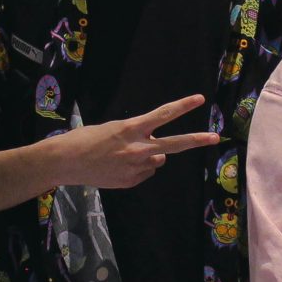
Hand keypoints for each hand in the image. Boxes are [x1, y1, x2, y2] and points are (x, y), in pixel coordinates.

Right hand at [44, 94, 222, 189]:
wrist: (66, 162)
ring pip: (157, 160)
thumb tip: (157, 151)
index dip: (183, 106)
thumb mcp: (113, 129)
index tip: (200, 99)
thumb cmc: (85, 139)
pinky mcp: (131, 181)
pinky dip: (137, 169)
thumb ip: (137, 136)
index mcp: (131, 129)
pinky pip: (145, 173)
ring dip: (149, 156)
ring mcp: (136, 167)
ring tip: (123, 155)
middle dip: (197, 140)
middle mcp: (138, 148)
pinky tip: (118, 167)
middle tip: (215, 137)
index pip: (163, 115)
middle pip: (174, 143)